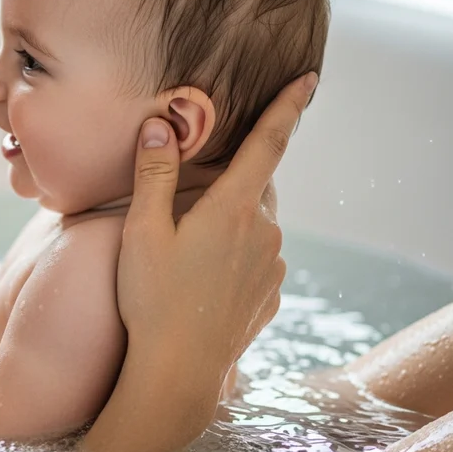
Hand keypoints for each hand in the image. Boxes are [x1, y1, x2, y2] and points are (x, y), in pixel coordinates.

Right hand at [82, 73, 315, 451]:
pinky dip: (236, 254)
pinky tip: (202, 278)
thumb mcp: (142, 232)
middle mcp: (264, 233)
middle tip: (194, 195)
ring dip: (231, 220)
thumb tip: (161, 126)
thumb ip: (153, 175)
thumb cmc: (152, 298)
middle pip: (256, 185)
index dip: (288, 107)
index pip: (268, 144)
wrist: (178, 372)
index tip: (310, 79)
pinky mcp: (270, 295)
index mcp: (234, 209)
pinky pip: (258, 258)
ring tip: (188, 248)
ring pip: (256, 223)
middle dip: (233, 178)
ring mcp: (272, 266)